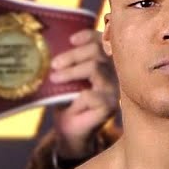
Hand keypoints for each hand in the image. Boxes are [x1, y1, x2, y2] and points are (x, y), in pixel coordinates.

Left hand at [47, 29, 117, 157]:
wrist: (69, 130)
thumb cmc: (67, 102)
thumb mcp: (66, 78)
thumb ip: (67, 63)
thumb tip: (53, 44)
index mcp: (106, 64)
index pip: (104, 42)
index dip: (89, 37)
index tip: (71, 40)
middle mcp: (115, 74)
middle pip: (98, 52)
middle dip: (73, 55)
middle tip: (54, 64)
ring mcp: (115, 90)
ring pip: (95, 68)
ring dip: (71, 72)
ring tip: (55, 78)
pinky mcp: (110, 106)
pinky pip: (91, 94)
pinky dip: (77, 97)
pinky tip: (71, 103)